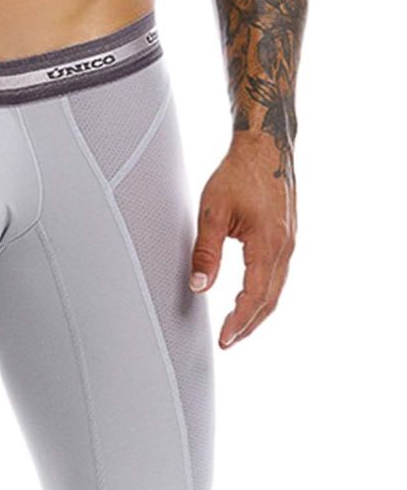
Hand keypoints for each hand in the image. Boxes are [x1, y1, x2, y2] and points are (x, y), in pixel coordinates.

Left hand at [188, 131, 296, 347]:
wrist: (265, 148)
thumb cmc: (238, 174)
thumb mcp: (213, 211)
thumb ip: (206, 251)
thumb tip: (199, 286)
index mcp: (268, 244)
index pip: (254, 296)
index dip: (239, 321)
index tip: (224, 340)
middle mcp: (285, 247)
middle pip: (270, 299)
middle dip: (249, 324)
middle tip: (229, 341)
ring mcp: (289, 242)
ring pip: (277, 289)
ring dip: (258, 311)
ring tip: (237, 326)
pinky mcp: (287, 236)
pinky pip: (279, 274)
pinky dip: (265, 292)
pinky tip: (250, 296)